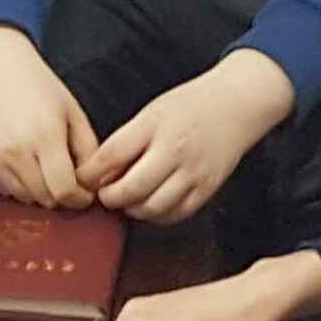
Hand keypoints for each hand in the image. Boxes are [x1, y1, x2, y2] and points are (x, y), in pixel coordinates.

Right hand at [0, 27, 98, 208]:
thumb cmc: (36, 85)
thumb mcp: (73, 112)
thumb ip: (89, 151)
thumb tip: (93, 186)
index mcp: (45, 136)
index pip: (64, 191)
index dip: (79, 199)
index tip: (83, 194)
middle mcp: (16, 150)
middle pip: (45, 199)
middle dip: (60, 195)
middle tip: (64, 178)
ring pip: (23, 199)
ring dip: (38, 191)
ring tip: (41, 165)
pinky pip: (2, 191)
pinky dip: (15, 186)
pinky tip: (20, 161)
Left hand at [78, 48, 295, 224]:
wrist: (236, 105)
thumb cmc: (190, 105)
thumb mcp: (151, 112)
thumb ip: (126, 139)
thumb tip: (98, 171)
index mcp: (156, 126)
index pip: (113, 155)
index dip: (91, 173)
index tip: (83, 179)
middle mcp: (176, 151)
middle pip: (132, 189)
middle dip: (110, 198)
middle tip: (104, 195)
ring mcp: (194, 173)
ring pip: (153, 208)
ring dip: (133, 209)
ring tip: (127, 200)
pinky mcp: (208, 189)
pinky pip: (176, 214)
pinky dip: (158, 215)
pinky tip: (151, 203)